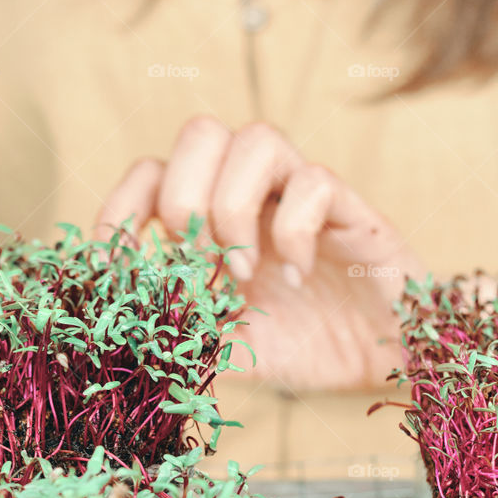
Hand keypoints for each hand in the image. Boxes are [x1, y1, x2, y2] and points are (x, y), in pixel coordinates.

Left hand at [95, 119, 425, 390]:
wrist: (382, 364)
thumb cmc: (303, 347)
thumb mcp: (225, 350)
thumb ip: (181, 336)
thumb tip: (123, 340)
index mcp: (213, 219)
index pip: (152, 175)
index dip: (123, 207)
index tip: (115, 259)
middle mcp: (254, 194)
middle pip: (198, 134)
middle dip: (185, 202)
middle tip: (203, 266)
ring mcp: (302, 195)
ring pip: (256, 139)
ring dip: (235, 209)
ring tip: (246, 273)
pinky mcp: (351, 209)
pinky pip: (314, 183)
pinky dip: (292, 233)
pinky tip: (295, 276)